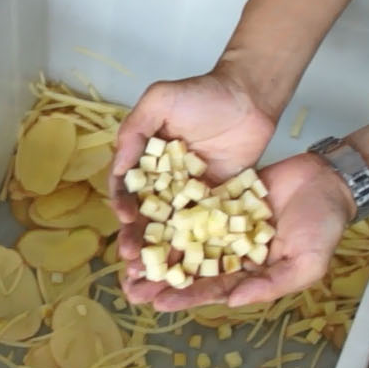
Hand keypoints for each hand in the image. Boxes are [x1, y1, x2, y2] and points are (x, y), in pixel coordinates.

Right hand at [109, 71, 276, 265]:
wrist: (250, 98)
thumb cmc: (203, 93)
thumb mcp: (159, 100)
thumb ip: (135, 130)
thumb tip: (118, 167)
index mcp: (145, 159)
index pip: (126, 187)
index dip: (121, 204)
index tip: (124, 219)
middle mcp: (163, 182)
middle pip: (145, 215)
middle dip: (135, 238)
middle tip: (131, 260)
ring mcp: (189, 195)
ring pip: (170, 228)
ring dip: (159, 251)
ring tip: (153, 274)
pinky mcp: (215, 204)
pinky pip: (202, 228)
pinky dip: (193, 248)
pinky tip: (187, 268)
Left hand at [119, 153, 355, 310]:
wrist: (328, 179)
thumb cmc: (325, 225)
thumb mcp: (306, 264)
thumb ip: (270, 285)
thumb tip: (233, 302)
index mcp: (250, 273)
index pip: (212, 289)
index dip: (185, 297)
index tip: (158, 303)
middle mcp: (231, 253)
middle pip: (190, 270)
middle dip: (160, 281)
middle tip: (129, 289)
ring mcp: (223, 226)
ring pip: (184, 242)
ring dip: (158, 252)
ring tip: (127, 261)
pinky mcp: (219, 199)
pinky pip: (190, 209)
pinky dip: (168, 217)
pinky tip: (143, 221)